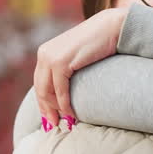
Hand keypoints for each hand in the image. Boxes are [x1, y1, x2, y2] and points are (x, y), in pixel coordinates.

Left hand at [33, 8, 127, 129]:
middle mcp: (44, 54)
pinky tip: (72, 113)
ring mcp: (50, 57)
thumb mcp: (77, 57)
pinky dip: (64, 104)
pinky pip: (59, 90)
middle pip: (40, 89)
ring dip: (56, 109)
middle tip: (53, 126)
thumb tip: (64, 92)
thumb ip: (67, 70)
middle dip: (46, 109)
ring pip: (47, 92)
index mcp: (45, 52)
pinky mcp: (60, 62)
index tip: (48, 118)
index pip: (39, 83)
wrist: (112, 28)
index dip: (43, 103)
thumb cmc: (99, 44)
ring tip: (66, 122)